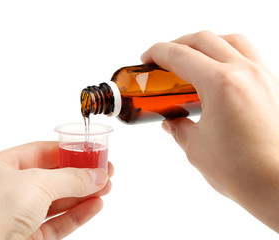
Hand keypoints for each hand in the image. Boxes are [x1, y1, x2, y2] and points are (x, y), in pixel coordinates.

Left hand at [0, 141, 112, 239]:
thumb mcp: (38, 183)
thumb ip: (71, 178)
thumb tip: (97, 175)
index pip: (37, 152)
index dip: (65, 150)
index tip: (88, 151)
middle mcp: (5, 190)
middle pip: (50, 177)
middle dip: (79, 174)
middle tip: (103, 170)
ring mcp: (15, 215)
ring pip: (56, 201)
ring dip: (82, 194)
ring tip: (105, 187)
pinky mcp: (27, 237)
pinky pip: (57, 222)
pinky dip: (77, 213)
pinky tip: (95, 205)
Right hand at [141, 31, 278, 231]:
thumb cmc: (244, 171)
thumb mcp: (196, 148)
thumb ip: (179, 128)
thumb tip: (172, 122)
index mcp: (221, 84)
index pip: (180, 55)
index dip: (157, 53)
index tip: (147, 59)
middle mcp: (244, 72)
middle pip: (203, 40)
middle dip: (177, 45)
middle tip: (163, 60)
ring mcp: (262, 76)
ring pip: (230, 40)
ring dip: (205, 44)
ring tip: (191, 60)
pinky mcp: (272, 86)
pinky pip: (248, 55)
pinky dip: (227, 54)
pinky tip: (217, 74)